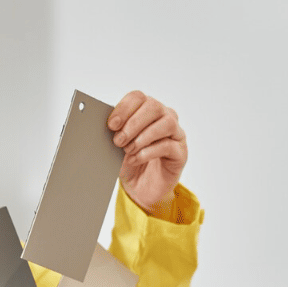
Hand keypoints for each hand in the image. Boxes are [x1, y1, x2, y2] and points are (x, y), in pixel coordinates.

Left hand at [107, 91, 187, 213]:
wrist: (140, 189)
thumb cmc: (130, 162)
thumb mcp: (117, 146)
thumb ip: (115, 132)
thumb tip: (106, 125)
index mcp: (146, 110)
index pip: (138, 97)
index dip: (124, 108)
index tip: (112, 124)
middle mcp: (164, 118)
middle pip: (154, 106)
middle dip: (133, 123)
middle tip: (118, 140)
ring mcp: (176, 134)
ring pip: (166, 123)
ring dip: (143, 136)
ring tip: (128, 149)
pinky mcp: (180, 152)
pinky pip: (168, 145)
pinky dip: (148, 152)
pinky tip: (135, 159)